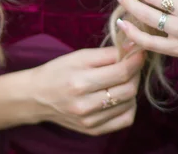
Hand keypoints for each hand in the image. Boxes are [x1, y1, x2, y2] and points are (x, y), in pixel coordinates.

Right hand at [29, 46, 145, 134]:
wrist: (37, 96)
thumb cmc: (57, 71)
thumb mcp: (78, 56)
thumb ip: (106, 54)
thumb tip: (132, 47)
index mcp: (80, 81)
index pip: (121, 72)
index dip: (136, 60)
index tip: (140, 51)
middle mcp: (86, 104)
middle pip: (128, 89)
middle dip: (136, 73)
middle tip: (133, 63)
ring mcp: (91, 121)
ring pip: (129, 103)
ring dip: (132, 88)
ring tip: (124, 77)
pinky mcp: (94, 130)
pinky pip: (125, 120)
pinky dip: (129, 106)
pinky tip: (121, 96)